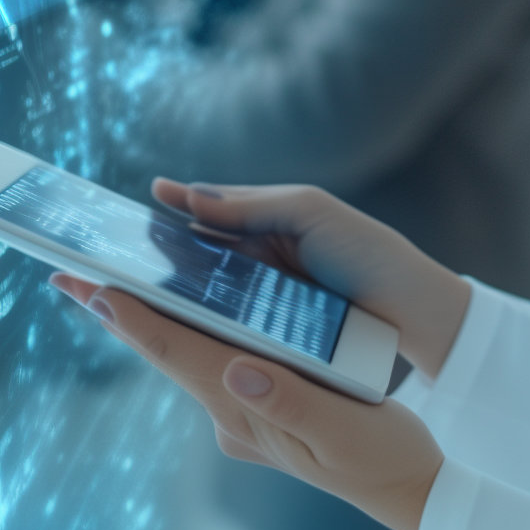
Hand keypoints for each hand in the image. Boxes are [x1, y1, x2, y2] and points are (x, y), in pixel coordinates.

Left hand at [53, 279, 444, 529]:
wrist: (405, 488)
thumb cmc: (381, 456)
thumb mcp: (343, 428)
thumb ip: (289, 400)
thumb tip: (235, 370)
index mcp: (248, 412)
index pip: (181, 355)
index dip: (136, 321)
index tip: (94, 290)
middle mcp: (234, 415)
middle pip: (166, 352)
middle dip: (117, 315)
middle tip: (67, 277)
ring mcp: (243, 414)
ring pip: (184, 354)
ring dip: (145, 319)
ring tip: (106, 282)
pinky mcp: (258, 407)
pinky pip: (211, 359)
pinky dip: (186, 330)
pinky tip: (180, 311)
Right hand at [144, 179, 471, 376]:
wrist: (413, 311)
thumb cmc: (367, 251)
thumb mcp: (311, 213)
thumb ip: (251, 206)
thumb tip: (190, 197)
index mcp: (272, 219)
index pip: (212, 210)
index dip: (175, 208)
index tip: (138, 206)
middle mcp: (264, 256)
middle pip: (202, 253)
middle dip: (164, 254)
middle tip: (116, 255)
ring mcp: (267, 296)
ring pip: (210, 291)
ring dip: (177, 290)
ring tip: (133, 289)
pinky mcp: (273, 332)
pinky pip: (229, 323)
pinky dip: (204, 322)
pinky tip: (177, 325)